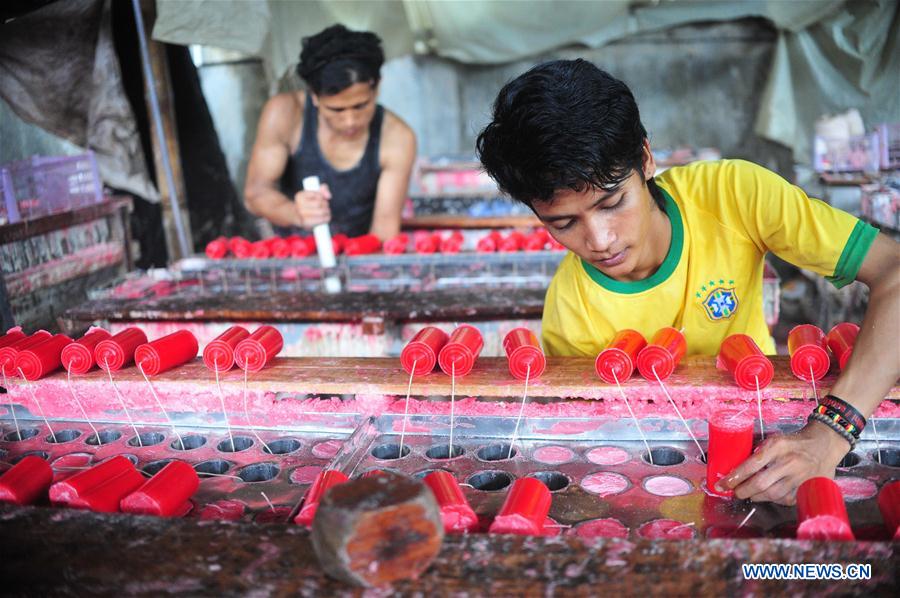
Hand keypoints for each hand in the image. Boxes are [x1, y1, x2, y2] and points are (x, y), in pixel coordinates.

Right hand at [293, 184, 331, 228]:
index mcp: (300, 196)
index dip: (322, 197)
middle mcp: (299, 205)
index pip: (318, 195)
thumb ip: (323, 189)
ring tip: (326, 212)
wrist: (297, 216)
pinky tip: (326, 217)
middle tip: (325, 206)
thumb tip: (329, 196)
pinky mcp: (306, 223)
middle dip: (325, 204)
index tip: (321, 199)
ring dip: (327, 211)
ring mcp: (301, 215)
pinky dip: (326, 218)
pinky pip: (321, 219)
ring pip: (321, 211)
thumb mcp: (314, 193)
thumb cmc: (308, 203)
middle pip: (319, 203)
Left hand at [715, 420, 849, 504]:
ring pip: (772, 494)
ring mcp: (800, 478)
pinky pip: (785, 499)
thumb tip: (735, 467)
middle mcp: (790, 462)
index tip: (722, 484)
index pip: (751, 465)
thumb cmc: (795, 442)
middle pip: (760, 483)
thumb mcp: (775, 439)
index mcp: (778, 446)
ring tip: (748, 493)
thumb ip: (758, 451)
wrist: (826, 444)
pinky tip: (767, 495)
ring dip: (756, 496)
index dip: (734, 477)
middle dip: (742, 490)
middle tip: (734, 492)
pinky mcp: (807, 489)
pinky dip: (772, 499)